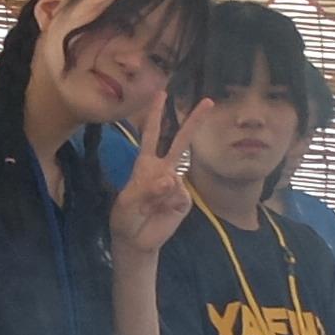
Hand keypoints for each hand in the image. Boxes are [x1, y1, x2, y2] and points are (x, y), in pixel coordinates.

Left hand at [108, 105, 196, 258]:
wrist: (135, 240)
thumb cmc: (126, 217)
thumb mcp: (128, 201)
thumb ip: (148, 188)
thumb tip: (172, 178)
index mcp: (145, 164)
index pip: (151, 134)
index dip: (155, 115)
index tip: (162, 94)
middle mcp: (163, 169)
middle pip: (180, 141)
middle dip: (194, 122)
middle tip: (209, 101)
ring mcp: (176, 184)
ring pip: (174, 177)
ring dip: (160, 192)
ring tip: (148, 207)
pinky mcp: (184, 200)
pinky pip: (180, 195)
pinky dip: (169, 201)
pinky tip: (161, 211)